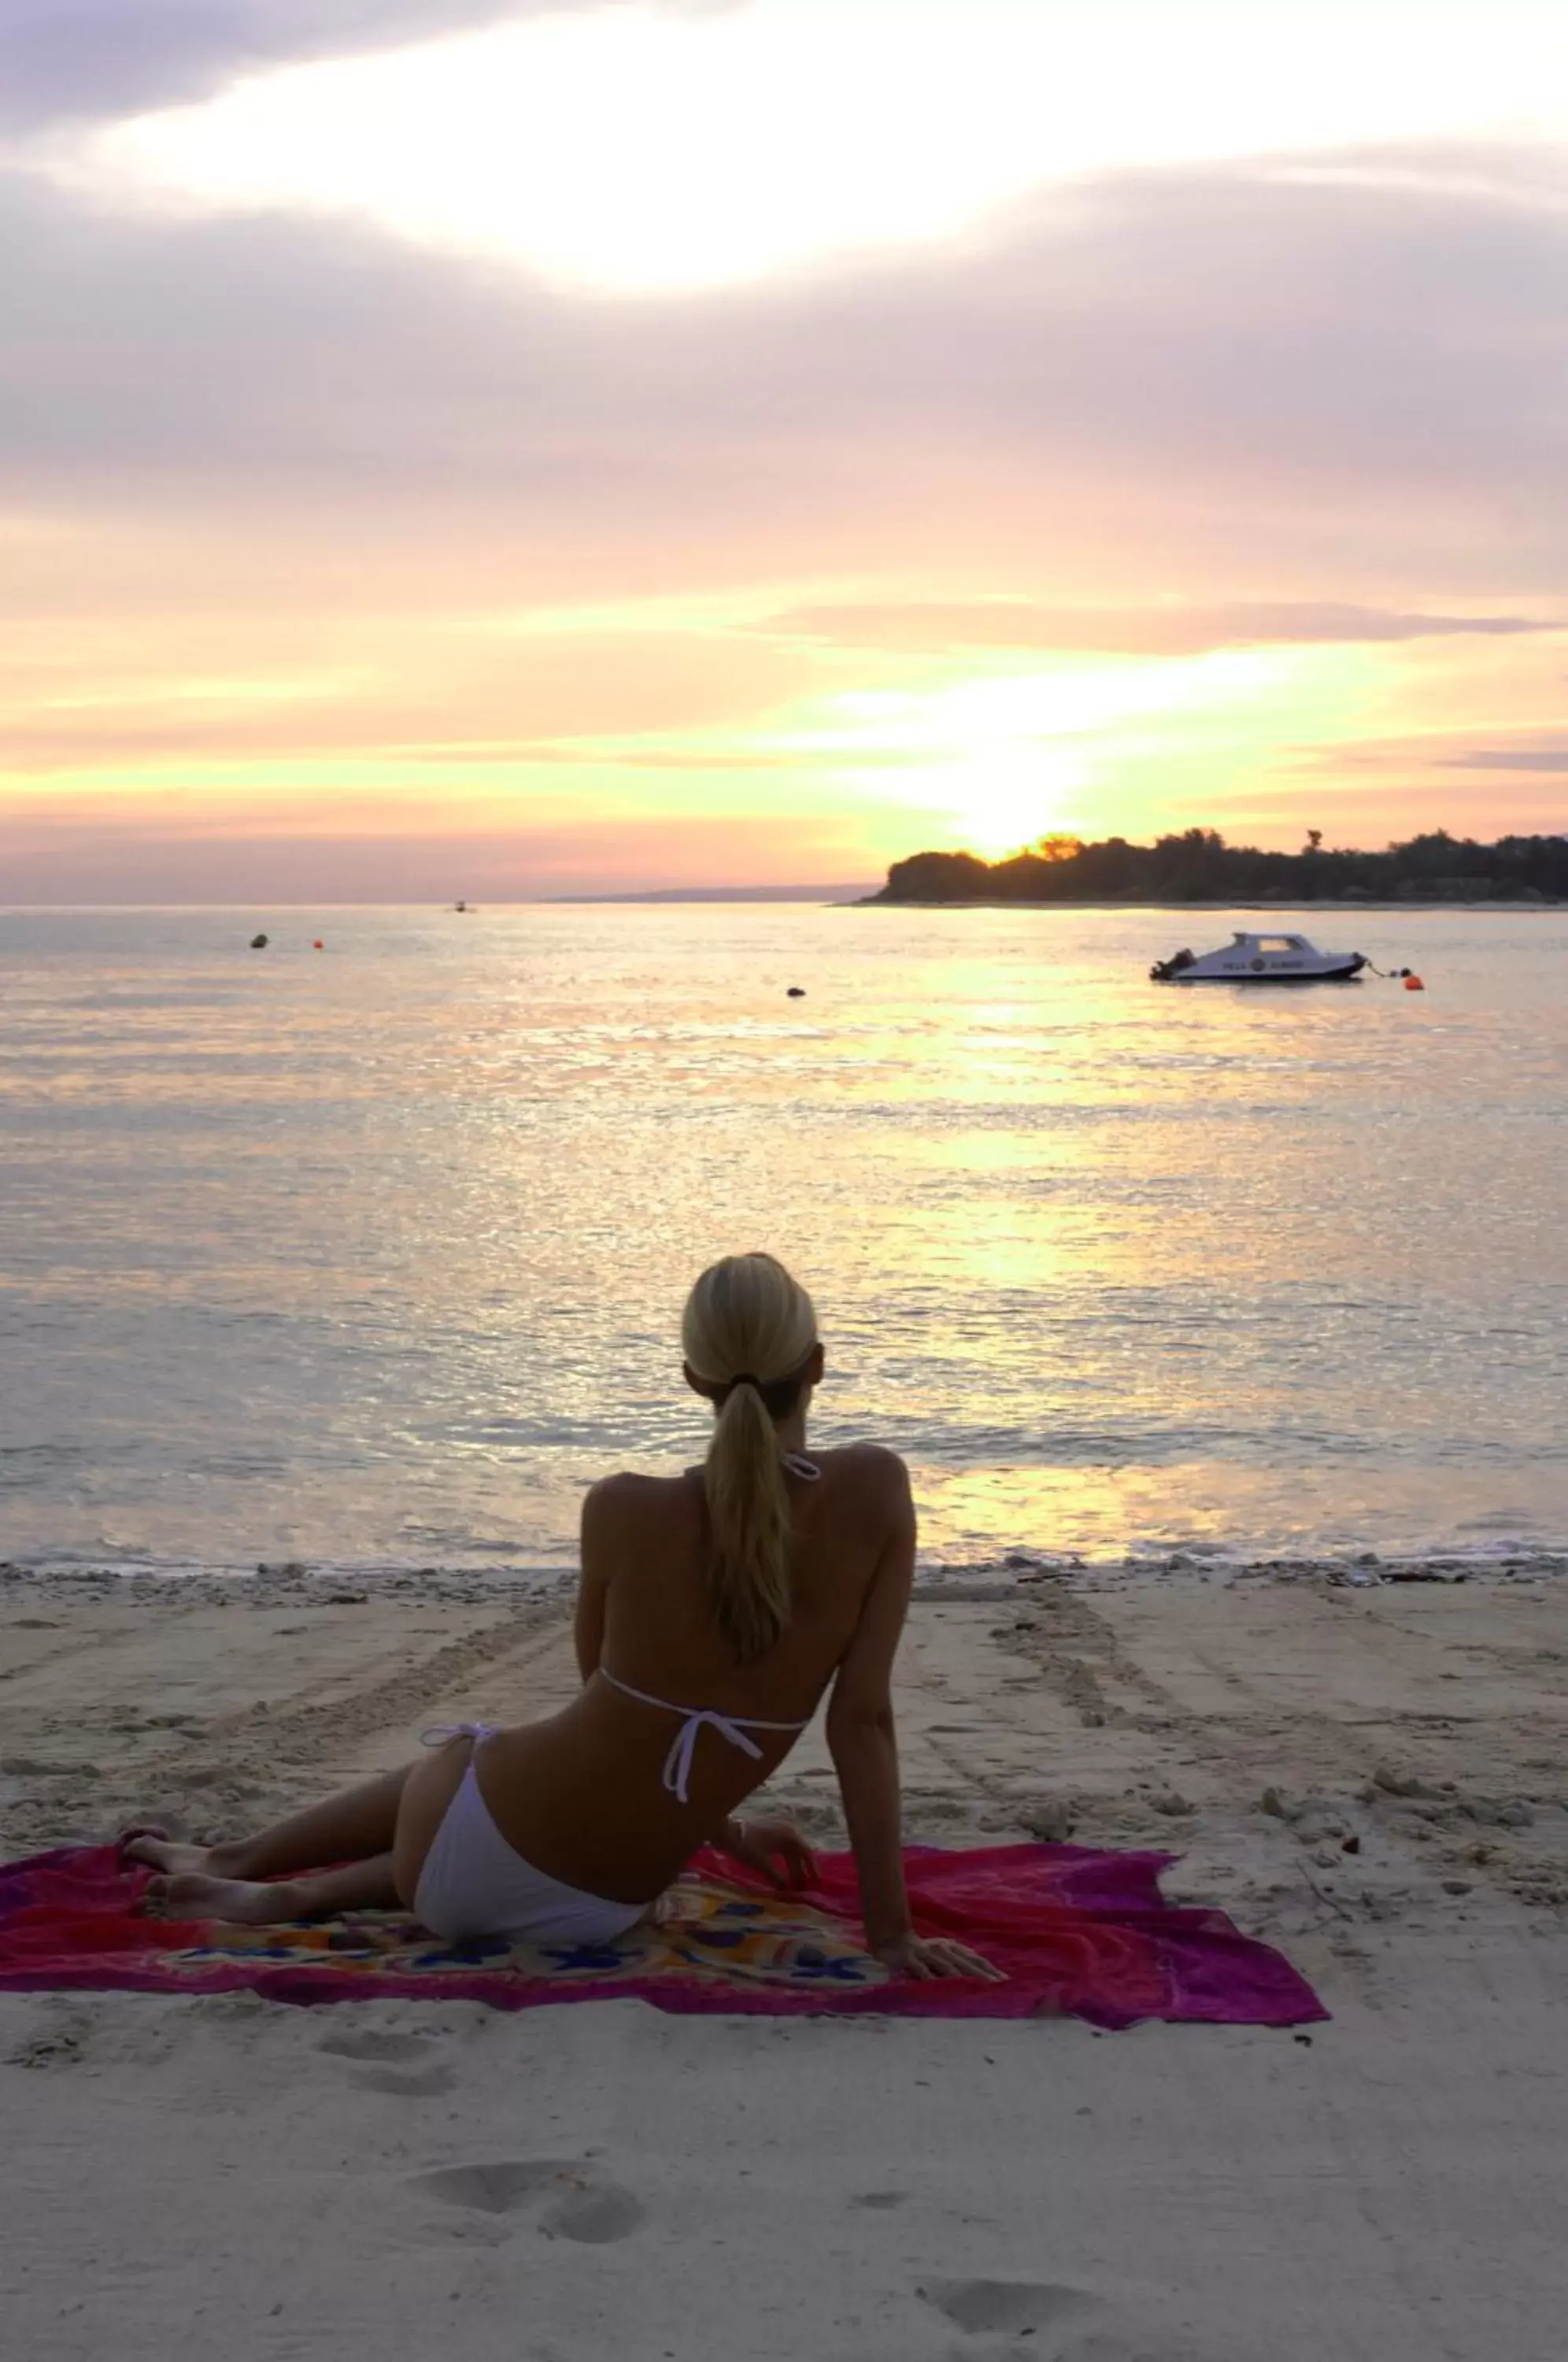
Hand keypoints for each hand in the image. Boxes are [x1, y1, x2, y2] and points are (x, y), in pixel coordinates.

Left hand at [723, 1814, 817, 1890]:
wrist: (728, 1832)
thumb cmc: (748, 1847)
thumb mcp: (764, 1865)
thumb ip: (778, 1878)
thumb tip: (788, 1891)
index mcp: (790, 1835)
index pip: (806, 1854)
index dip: (811, 1869)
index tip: (814, 1883)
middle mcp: (787, 1829)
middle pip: (798, 1853)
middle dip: (800, 1871)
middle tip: (802, 1887)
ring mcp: (778, 1828)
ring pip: (789, 1850)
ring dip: (791, 1866)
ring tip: (792, 1883)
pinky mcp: (769, 1830)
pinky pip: (782, 1847)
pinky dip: (783, 1859)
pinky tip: (781, 1871)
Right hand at [872, 1931, 1004, 1982]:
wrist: (892, 1939)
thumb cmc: (922, 1951)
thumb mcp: (943, 1953)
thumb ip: (960, 1962)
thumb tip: (986, 1975)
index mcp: (952, 1947)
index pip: (975, 1959)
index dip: (990, 1969)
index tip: (1005, 1981)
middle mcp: (942, 1949)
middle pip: (966, 1964)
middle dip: (983, 1976)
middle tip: (998, 1987)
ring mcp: (925, 1953)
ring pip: (947, 1967)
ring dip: (963, 1978)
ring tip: (976, 1988)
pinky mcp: (909, 1959)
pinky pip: (922, 1971)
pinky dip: (931, 1979)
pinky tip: (941, 1989)